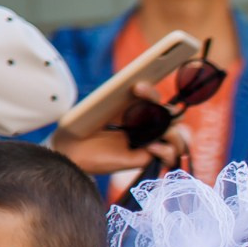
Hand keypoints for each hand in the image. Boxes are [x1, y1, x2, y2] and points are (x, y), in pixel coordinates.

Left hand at [52, 81, 190, 176]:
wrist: (70, 149)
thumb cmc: (80, 125)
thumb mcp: (98, 107)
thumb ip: (116, 99)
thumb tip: (135, 92)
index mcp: (135, 107)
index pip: (154, 98)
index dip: (150, 92)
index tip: (137, 87)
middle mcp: (146, 125)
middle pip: (174, 116)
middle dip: (169, 112)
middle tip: (155, 111)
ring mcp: (148, 142)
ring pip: (178, 137)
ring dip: (173, 133)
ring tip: (159, 133)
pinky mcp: (146, 159)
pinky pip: (170, 155)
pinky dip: (166, 151)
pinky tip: (152, 147)